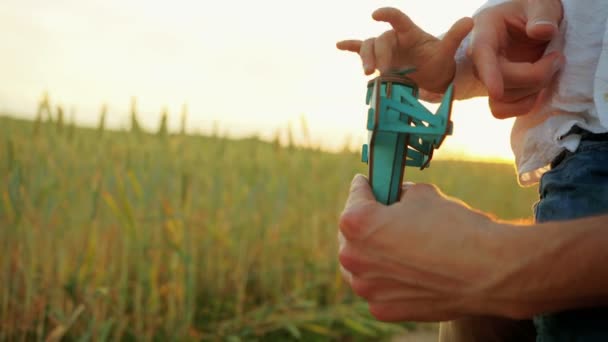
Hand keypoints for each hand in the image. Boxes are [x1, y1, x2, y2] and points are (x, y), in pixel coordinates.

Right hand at [336, 7, 472, 93]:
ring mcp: (384, 49)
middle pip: (380, 40)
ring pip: (368, 47)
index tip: (376, 16)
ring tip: (368, 73)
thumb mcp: (446, 52)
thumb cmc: (438, 62)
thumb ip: (454, 36)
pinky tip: (338, 45)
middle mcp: (394, 38)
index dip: (387, 15)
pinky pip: (360, 50)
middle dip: (379, 55)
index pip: (398, 19)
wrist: (431, 76)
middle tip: (382, 72)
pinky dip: (349, 46)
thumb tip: (469, 20)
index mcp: (410, 32)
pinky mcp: (377, 59)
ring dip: (365, 58)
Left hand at [338, 175, 509, 320]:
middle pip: (353, 234)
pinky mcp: (383, 309)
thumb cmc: (455, 228)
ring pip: (362, 265)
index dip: (368, 188)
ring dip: (374, 255)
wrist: (487, 271)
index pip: (356, 197)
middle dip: (368, 224)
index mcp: (357, 223)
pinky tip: (409, 272)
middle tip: (385, 217)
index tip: (370, 185)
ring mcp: (367, 287)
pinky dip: (388, 281)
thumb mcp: (421, 194)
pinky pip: (378, 289)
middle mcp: (353, 257)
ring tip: (397, 247)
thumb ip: (397, 196)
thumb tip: (394, 198)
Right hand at [470, 0, 563, 117]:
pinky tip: (538, 90)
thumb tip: (542, 32)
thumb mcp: (540, 4)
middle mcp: (480, 58)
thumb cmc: (533, 11)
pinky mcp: (496, 92)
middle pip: (499, 81)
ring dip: (533, 90)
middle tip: (558, 58)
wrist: (532, 24)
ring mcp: (486, 77)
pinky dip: (524, 105)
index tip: (496, 92)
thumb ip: (542, 14)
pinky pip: (502, 110)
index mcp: (485, 31)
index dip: (489, 74)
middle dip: (535, 76)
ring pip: (502, 99)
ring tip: (550, 68)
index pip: (481, 55)